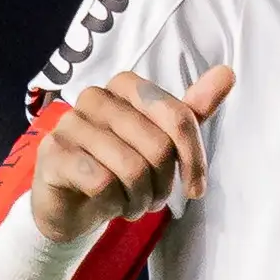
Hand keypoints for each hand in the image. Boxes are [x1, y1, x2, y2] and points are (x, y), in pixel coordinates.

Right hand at [29, 66, 234, 241]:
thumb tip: (227, 72)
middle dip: (164, 185)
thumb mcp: (162, 140)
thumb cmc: (120, 167)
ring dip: (140, 199)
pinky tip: (108, 205)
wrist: (72, 206)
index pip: (177, 117)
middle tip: (154, 199)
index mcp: (125, 85)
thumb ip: (191, 110)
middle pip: (158, 146)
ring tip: (133, 205)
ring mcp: (69, 123)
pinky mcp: (52, 154)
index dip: (194, 157)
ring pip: (131, 168)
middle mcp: (94, 96)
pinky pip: (101, 183)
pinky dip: (113, 204)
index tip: (197, 188)